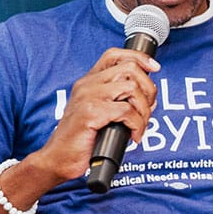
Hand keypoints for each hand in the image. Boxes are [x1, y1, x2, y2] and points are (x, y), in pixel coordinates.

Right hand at [33, 48, 159, 182]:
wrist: (58, 158)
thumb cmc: (80, 138)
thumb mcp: (100, 112)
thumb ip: (120, 100)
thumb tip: (149, 98)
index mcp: (89, 81)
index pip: (114, 55)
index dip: (138, 58)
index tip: (154, 68)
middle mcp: (87, 85)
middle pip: (130, 69)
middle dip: (148, 89)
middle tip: (147, 110)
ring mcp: (88, 97)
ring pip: (132, 89)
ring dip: (144, 110)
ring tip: (140, 125)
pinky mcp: (91, 113)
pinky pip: (127, 111)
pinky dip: (137, 125)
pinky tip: (133, 136)